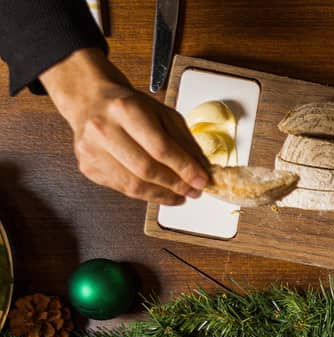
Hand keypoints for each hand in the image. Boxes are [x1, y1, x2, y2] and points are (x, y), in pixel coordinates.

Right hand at [39, 48, 208, 204]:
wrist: (92, 102)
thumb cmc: (130, 107)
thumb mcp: (164, 114)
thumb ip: (185, 141)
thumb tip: (202, 171)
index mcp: (126, 109)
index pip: (160, 147)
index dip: (184, 168)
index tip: (201, 180)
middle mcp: (103, 129)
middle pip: (146, 169)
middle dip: (175, 185)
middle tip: (193, 191)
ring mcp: (92, 150)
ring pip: (134, 185)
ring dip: (163, 194)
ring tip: (181, 195)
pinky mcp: (88, 167)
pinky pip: (123, 189)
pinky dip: (147, 195)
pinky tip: (161, 193)